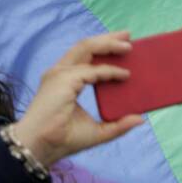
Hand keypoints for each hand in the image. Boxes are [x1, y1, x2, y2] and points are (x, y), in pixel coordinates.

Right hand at [12, 32, 142, 166]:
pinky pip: (92, 70)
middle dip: (107, 39)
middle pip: (85, 47)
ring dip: (108, 43)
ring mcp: (60, 73)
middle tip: (128, 36)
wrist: (41, 146)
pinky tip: (125, 74)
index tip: (123, 49)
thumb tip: (140, 119)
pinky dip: (109, 70)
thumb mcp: (97, 131)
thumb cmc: (62, 139)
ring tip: (128, 43)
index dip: (103, 51)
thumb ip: (118, 125)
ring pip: (86, 47)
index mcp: (64, 80)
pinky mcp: (63, 79)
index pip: (85, 58)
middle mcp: (60, 73)